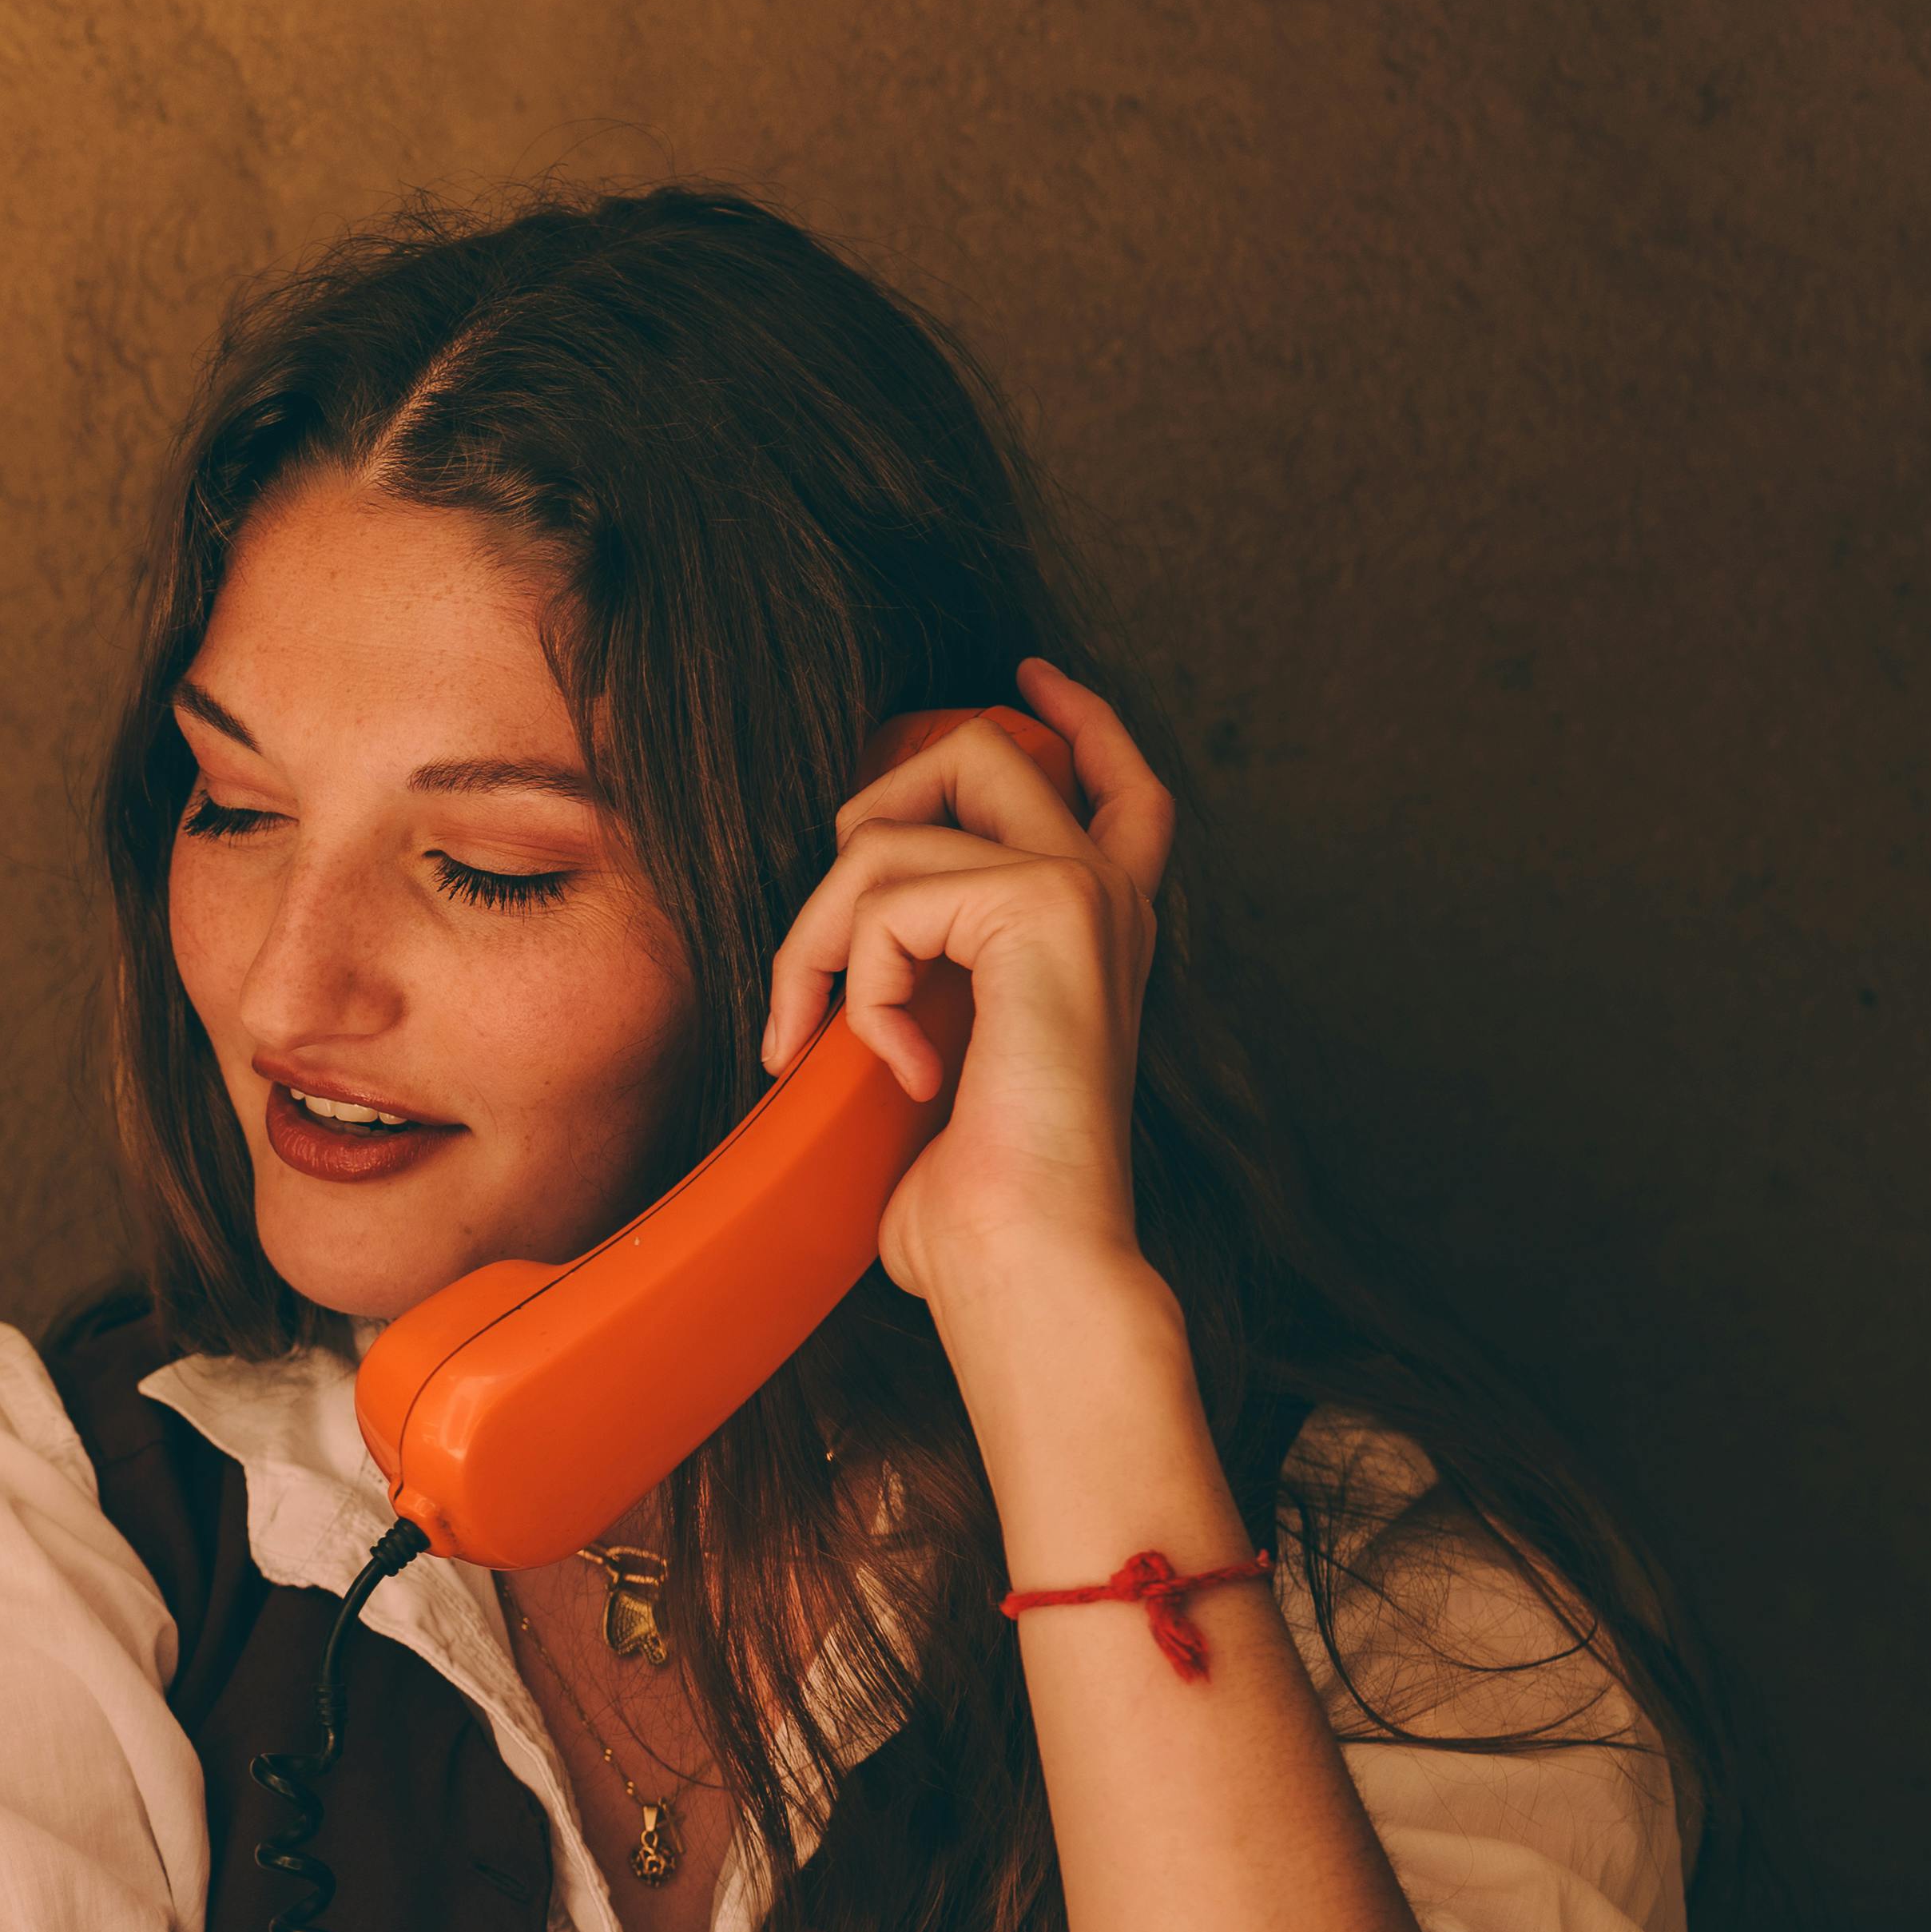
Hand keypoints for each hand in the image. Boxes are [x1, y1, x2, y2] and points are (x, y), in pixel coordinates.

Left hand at [759, 657, 1177, 1307]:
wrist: (1029, 1257)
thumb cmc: (975, 1199)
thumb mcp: (941, 1055)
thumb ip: (929, 973)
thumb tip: (851, 931)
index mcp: (1102, 928)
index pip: (1113, 783)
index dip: (1074, 716)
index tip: (1028, 674)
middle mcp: (1108, 896)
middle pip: (979, 753)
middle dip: (865, 813)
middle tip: (824, 936)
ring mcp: (1084, 890)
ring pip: (888, 833)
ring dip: (817, 937)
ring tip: (819, 1038)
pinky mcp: (1047, 904)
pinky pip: (889, 896)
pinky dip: (858, 984)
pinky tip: (902, 1066)